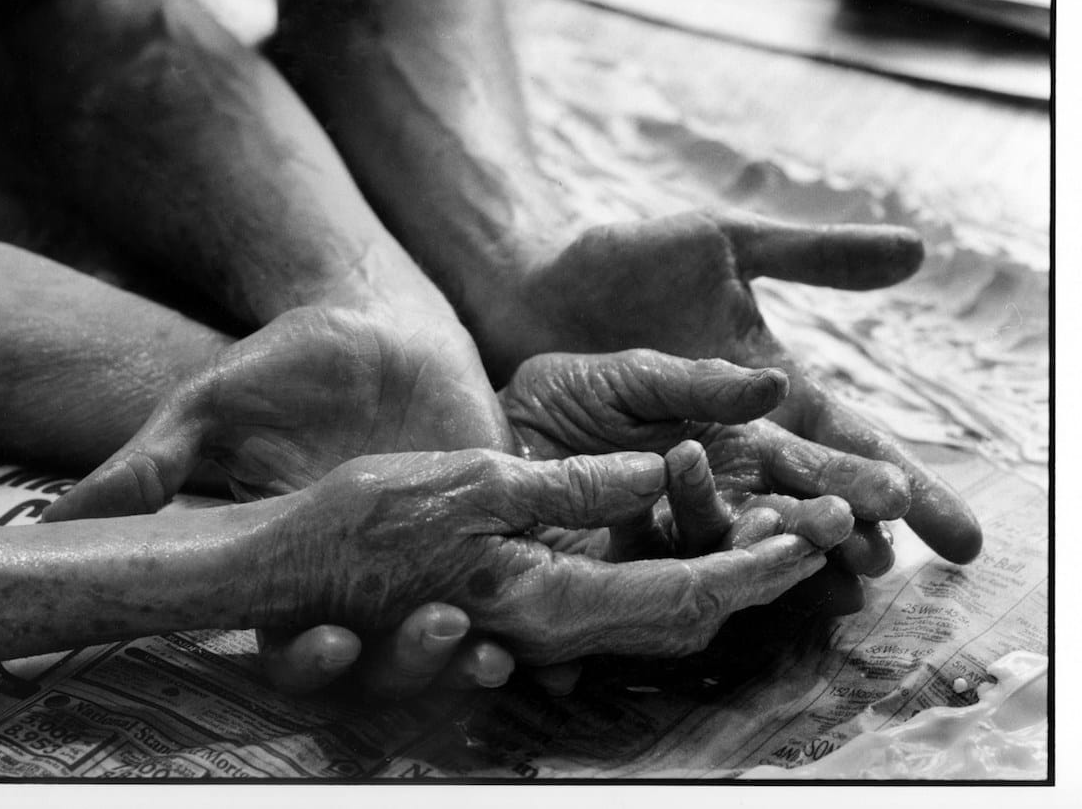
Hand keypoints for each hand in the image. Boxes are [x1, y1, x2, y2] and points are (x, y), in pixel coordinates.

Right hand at [44, 304, 518, 695]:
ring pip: (458, 638)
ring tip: (505, 645)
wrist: (372, 317)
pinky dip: (541, 608)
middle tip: (445, 637)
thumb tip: (49, 527)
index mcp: (300, 570)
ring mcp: (435, 561)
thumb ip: (147, 467)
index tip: (336, 637)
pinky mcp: (494, 528)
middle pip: (390, 661)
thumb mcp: (211, 407)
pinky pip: (519, 583)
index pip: (301, 648)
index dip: (316, 661)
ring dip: (483, 652)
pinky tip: (565, 619)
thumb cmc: (283, 364)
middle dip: (414, 663)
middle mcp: (368, 581)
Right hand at [261, 449, 829, 661]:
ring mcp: (531, 625)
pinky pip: (607, 605)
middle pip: (677, 619)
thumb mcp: (473, 483)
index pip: (678, 592)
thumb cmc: (366, 517)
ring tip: (772, 536)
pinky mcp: (512, 606)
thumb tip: (654, 475)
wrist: (286, 561)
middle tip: (817, 537)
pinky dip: (662, 577)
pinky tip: (684, 546)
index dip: (752, 566)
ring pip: (649, 616)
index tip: (811, 538)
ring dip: (716, 577)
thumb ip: (570, 488)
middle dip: (753, 579)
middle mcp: (549, 629)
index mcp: (548, 599)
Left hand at [489, 210, 979, 565]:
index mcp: (767, 388)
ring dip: (793, 548)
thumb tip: (918, 255)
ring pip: (749, 517)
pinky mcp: (624, 483)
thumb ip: (812, 255)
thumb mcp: (726, 244)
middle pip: (808, 492)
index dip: (901, 483)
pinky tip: (748, 575)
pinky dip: (713, 548)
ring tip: (836, 582)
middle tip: (890, 564)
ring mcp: (680, 464)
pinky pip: (675, 525)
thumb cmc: (622, 261)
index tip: (954, 534)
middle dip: (855, 530)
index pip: (850, 441)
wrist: (529, 283)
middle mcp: (733, 437)